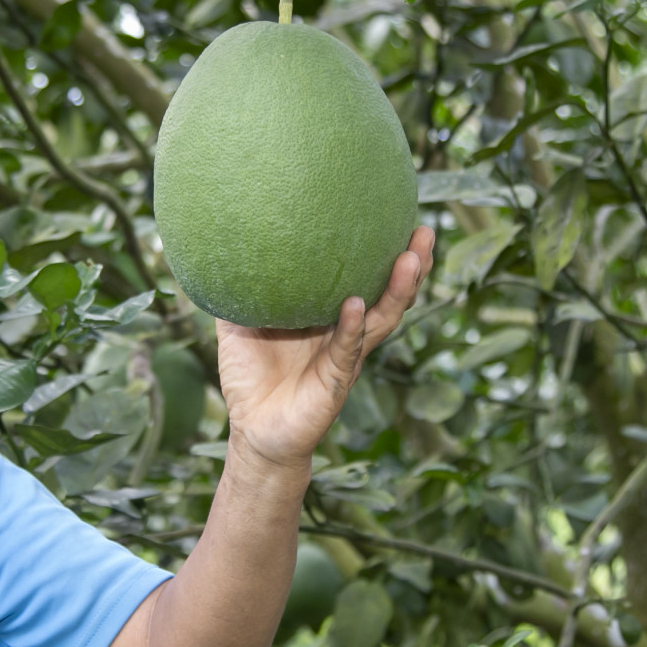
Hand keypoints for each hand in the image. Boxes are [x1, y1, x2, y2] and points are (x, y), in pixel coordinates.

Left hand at [215, 226, 435, 470]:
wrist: (252, 431)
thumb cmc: (249, 379)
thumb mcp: (237, 325)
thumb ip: (238, 290)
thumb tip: (223, 245)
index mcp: (329, 315)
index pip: (365, 277)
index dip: (383, 251)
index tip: (398, 215)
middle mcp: (346, 332)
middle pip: (388, 293)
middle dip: (412, 264)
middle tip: (424, 231)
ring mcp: (346, 356)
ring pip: (382, 318)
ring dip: (398, 290)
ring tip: (411, 259)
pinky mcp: (336, 381)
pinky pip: (347, 350)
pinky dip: (352, 327)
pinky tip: (357, 304)